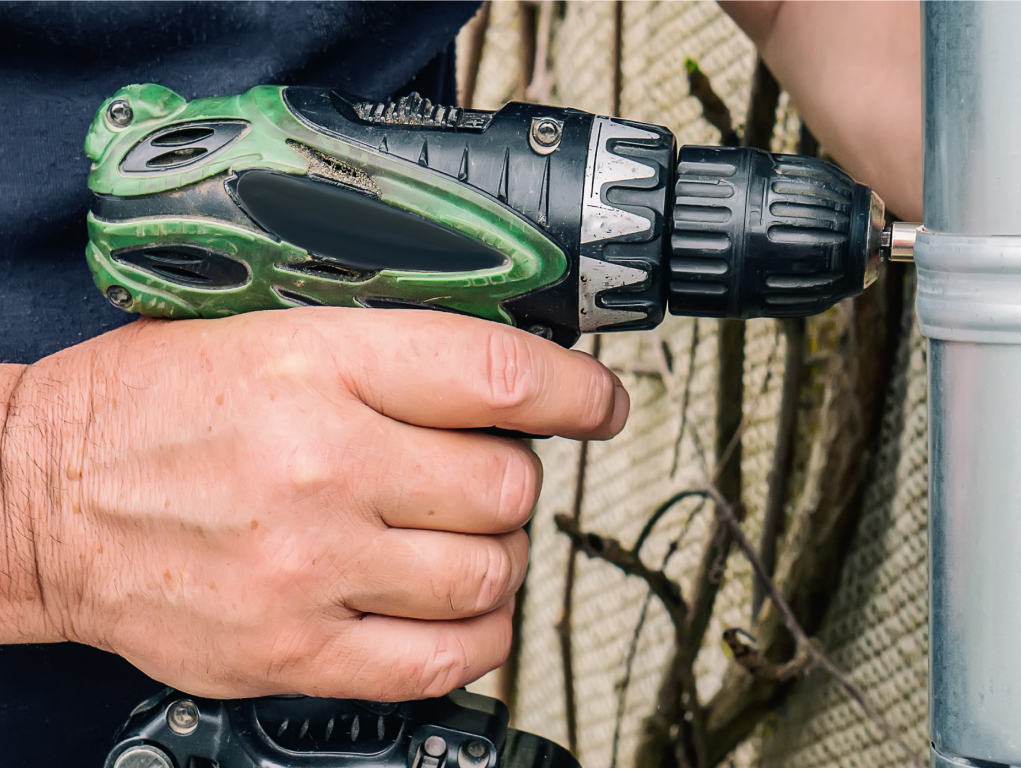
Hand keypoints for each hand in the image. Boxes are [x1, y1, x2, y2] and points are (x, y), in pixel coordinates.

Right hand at [0, 308, 626, 698]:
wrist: (31, 501)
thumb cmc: (145, 413)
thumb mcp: (266, 336)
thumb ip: (387, 356)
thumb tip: (507, 382)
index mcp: (318, 365)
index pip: (497, 374)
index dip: (577, 391)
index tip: (600, 403)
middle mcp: (324, 464)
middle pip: (507, 483)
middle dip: (514, 480)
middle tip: (479, 476)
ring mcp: (311, 565)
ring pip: (489, 572)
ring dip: (497, 557)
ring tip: (459, 540)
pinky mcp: (293, 649)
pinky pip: (440, 659)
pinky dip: (475, 637)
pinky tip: (459, 611)